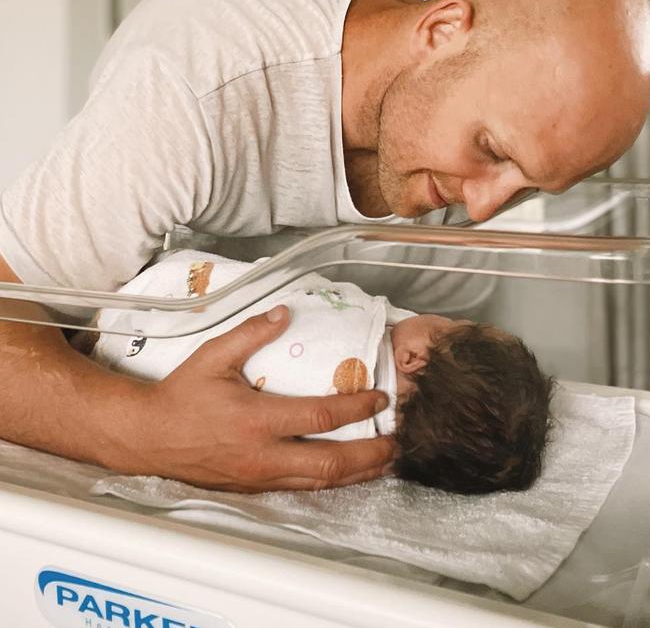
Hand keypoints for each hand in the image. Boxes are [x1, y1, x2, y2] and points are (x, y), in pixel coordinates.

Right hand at [124, 306, 394, 491]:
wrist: (149, 437)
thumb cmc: (181, 394)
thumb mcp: (213, 356)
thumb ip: (250, 333)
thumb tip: (284, 313)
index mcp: (256, 419)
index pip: (320, 416)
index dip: (357, 407)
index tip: (380, 398)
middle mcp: (263, 453)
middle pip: (330, 462)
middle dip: (370, 454)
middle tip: (397, 443)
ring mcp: (260, 476)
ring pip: (319, 483)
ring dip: (357, 474)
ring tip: (384, 462)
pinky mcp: (254, 487)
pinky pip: (301, 489)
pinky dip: (330, 482)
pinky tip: (345, 474)